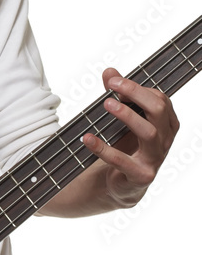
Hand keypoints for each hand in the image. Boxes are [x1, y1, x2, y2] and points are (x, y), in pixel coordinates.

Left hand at [81, 67, 179, 206]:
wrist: (123, 183)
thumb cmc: (127, 146)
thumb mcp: (124, 119)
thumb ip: (118, 95)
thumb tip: (109, 71)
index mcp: (167, 123)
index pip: (160, 99)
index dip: (137, 88)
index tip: (114, 81)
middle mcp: (165, 139)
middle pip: (158, 110)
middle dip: (136, 94)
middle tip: (112, 86)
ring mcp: (155, 158)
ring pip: (149, 132)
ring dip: (127, 115)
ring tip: (106, 104)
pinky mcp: (141, 175)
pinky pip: (123, 161)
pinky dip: (103, 148)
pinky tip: (88, 138)